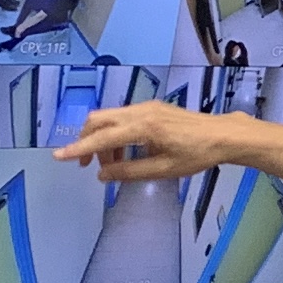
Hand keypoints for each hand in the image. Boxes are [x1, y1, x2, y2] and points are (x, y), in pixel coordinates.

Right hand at [59, 100, 249, 179]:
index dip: (79, 149)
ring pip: (109, 118)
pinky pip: (123, 118)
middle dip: (87, 141)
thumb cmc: (197, 154)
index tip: (60, 157)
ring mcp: (146, 107)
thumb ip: (129, 172)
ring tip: (111, 164)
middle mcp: (141, 112)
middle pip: (98, 120)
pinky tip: (125, 152)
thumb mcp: (163, 170)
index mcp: (143, 127)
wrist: (222, 135)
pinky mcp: (152, 108)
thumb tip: (102, 176)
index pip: (102, 138)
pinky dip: (115, 134)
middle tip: (87, 165)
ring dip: (102, 139)